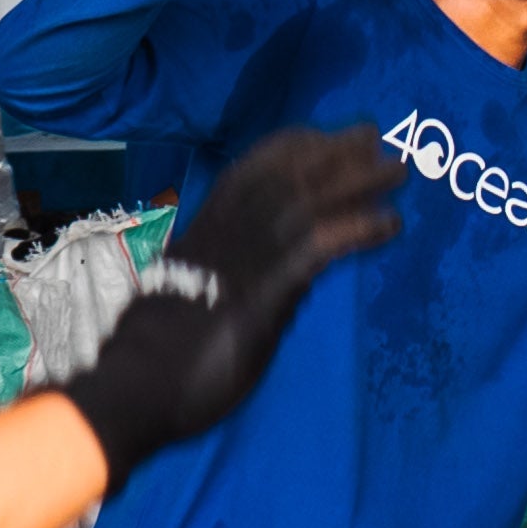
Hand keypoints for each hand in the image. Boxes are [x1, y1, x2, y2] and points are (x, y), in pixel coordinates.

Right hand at [69, 128, 401, 494]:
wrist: (129, 392)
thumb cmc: (153, 360)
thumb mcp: (189, 303)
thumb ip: (234, 282)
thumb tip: (288, 280)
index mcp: (201, 235)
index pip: (246, 173)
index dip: (287, 150)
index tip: (321, 135)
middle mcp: (222, 237)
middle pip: (283, 177)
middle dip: (332, 152)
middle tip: (375, 135)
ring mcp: (240, 265)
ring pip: (304, 203)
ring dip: (356, 181)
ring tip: (397, 171)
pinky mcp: (259, 299)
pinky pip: (314, 250)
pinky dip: (354, 229)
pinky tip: (388, 225)